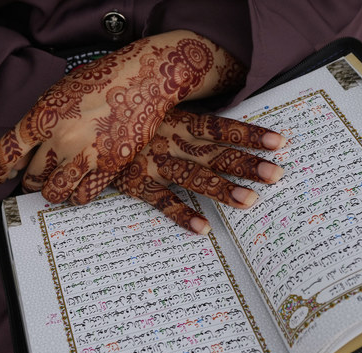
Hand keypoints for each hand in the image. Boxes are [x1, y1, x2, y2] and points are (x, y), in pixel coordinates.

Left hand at [0, 30, 246, 204]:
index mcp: (43, 115)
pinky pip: (83, 195)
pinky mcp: (108, 166)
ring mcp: (85, 155)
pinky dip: (77, 195)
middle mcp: (60, 138)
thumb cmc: (103, 80)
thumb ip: (43, 119)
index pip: (8, 151)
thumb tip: (29, 145)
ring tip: (55, 188)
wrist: (143, 80)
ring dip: (51, 193)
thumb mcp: (61, 91)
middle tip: (35, 180)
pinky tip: (79, 188)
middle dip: (30, 181)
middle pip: (31, 175)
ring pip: (54, 192)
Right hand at [113, 109, 284, 234]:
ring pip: (193, 177)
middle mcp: (170, 141)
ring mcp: (152, 162)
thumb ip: (183, 123)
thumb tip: (218, 135)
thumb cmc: (126, 121)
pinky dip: (181, 215)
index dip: (250, 134)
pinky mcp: (135, 182)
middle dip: (246, 164)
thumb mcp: (156, 115)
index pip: (220, 127)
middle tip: (277, 175)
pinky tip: (203, 228)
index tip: (280, 143)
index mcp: (177, 122)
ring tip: (250, 202)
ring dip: (221, 190)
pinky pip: (161, 200)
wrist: (80, 129)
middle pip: (214, 153)